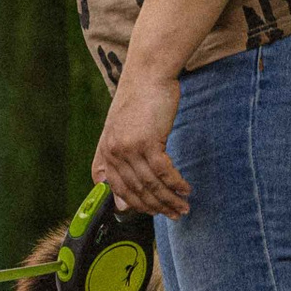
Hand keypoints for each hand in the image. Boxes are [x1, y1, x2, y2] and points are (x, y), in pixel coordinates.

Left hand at [92, 55, 190, 219]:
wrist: (147, 75)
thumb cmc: (137, 103)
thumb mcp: (120, 133)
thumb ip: (118, 164)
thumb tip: (121, 204)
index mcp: (105, 153)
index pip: (117, 190)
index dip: (136, 206)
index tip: (152, 214)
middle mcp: (113, 153)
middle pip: (136, 191)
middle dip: (157, 207)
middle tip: (175, 215)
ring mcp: (129, 148)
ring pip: (151, 184)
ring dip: (170, 199)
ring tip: (183, 207)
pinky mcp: (148, 141)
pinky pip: (164, 172)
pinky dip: (176, 184)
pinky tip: (185, 189)